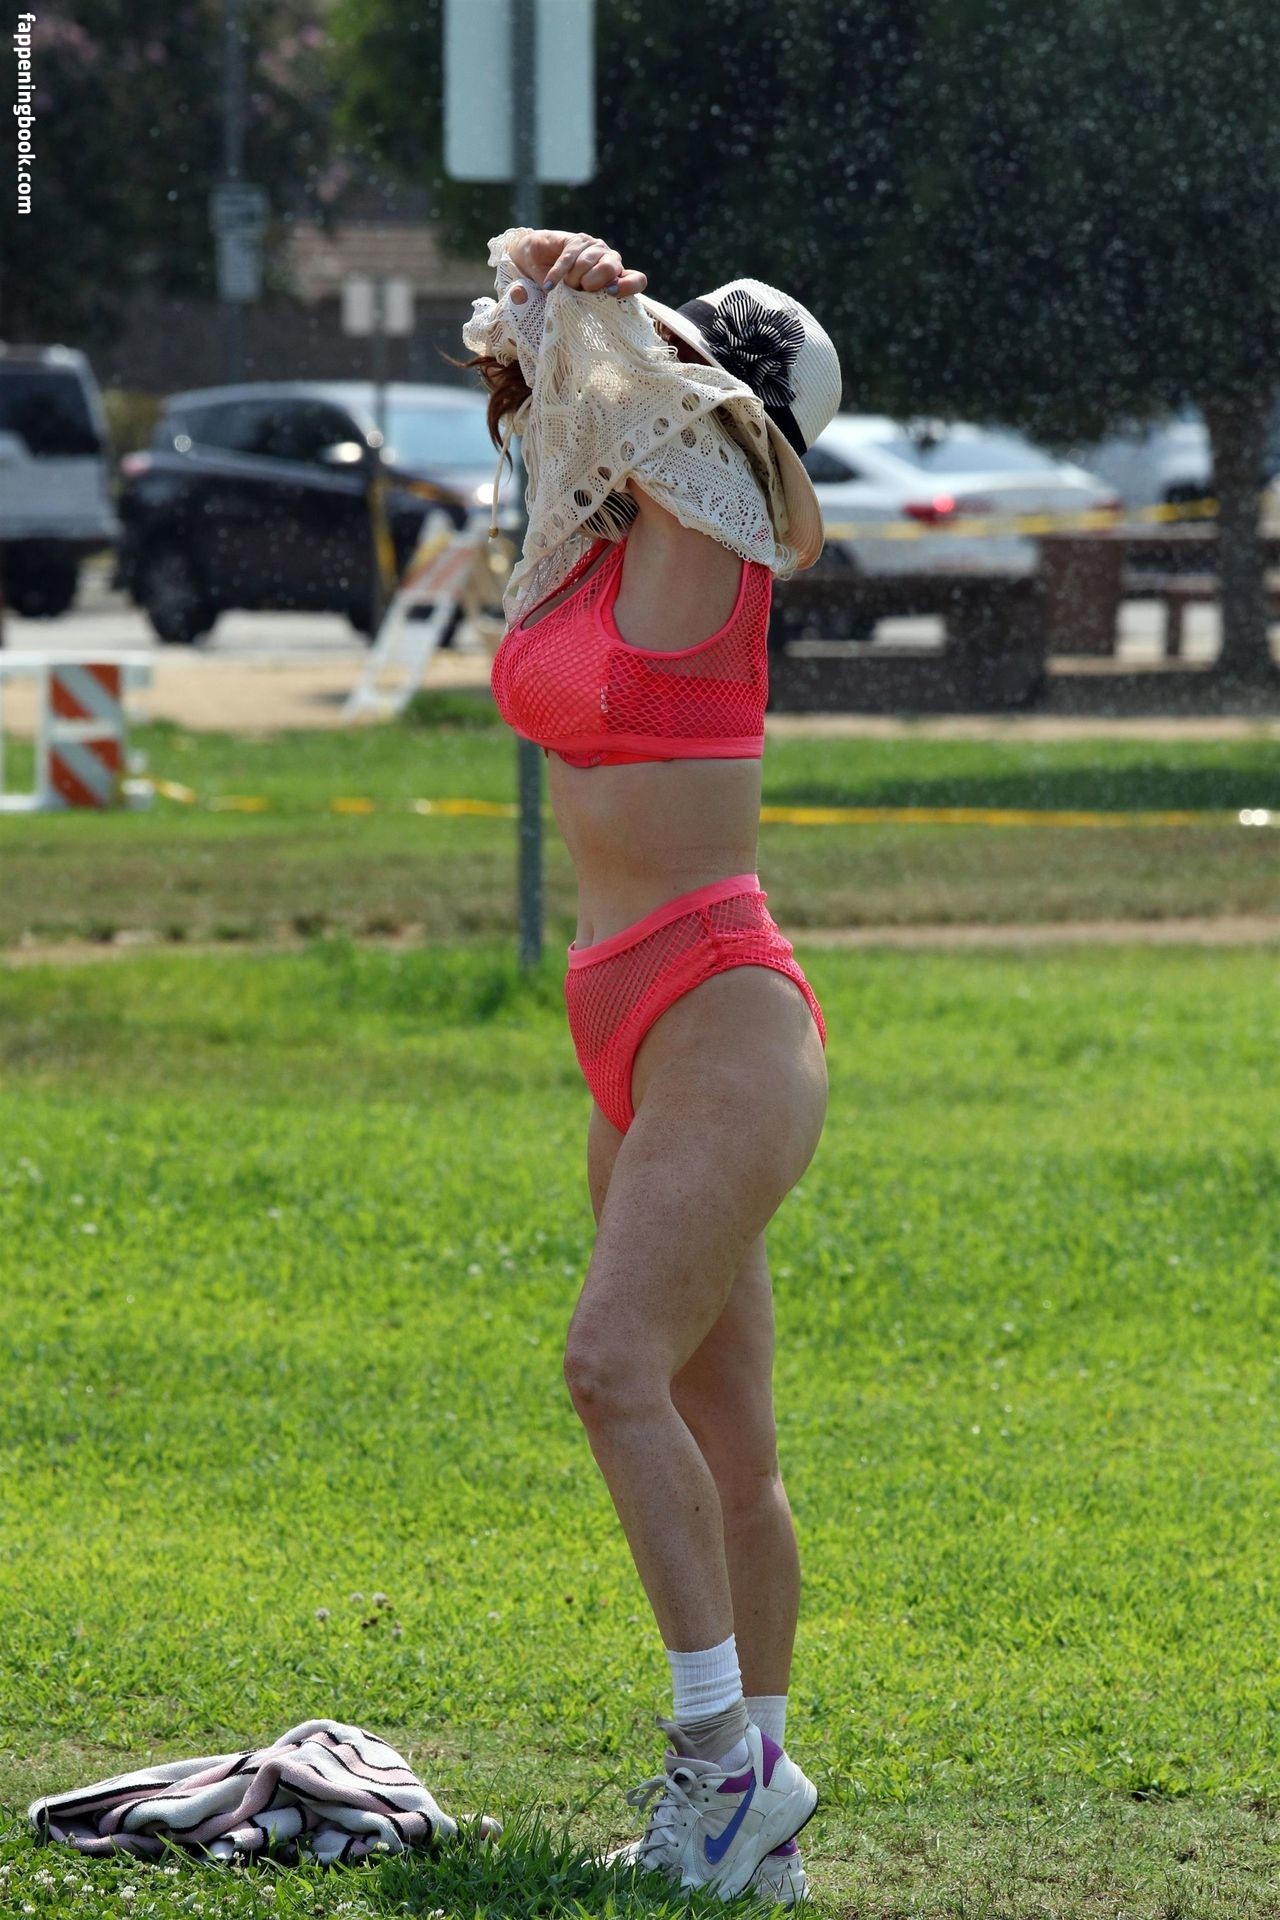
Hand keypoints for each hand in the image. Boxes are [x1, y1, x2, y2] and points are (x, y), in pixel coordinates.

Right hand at [509, 228, 647, 296]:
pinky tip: (550, 284)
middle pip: (610, 268)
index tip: (610, 293)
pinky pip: (568, 258)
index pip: (637, 279)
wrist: (539, 262)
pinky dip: (557, 274)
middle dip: (591, 283)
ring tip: (564, 285)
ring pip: (586, 263)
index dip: (628, 286)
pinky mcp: (577, 240)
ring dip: (571, 278)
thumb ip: (590, 303)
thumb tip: (598, 314)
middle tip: (579, 289)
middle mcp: (610, 259)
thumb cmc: (563, 287)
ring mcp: (595, 247)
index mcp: (617, 278)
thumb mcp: (579, 299)